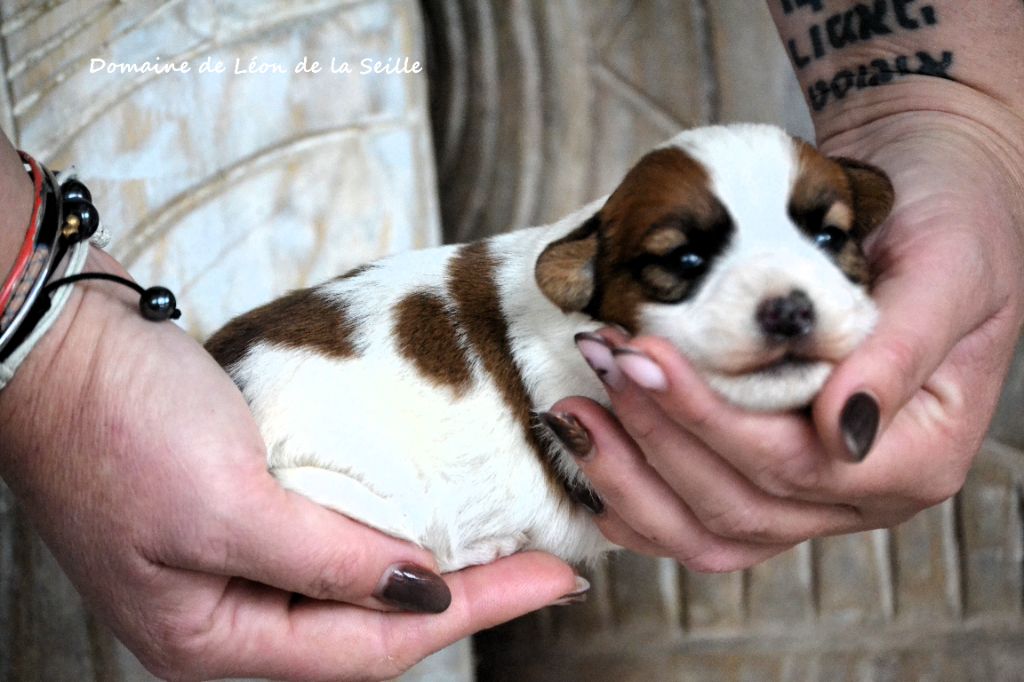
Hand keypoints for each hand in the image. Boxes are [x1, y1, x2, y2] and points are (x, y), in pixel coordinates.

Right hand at [0, 249, 576, 679]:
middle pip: (370, 627)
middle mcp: (227, 615)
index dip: (472, 611)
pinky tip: (431, 513)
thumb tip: (419, 592)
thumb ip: (324, 560)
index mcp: (213, 639)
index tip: (549, 581)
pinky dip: (388, 530)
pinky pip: (333, 540)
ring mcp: (233, 565)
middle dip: (464, 599)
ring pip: (356, 587)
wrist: (58, 345)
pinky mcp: (241, 513)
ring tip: (505, 548)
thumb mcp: (225, 504)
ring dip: (431, 567)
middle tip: (545, 569)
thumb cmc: (117, 425)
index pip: (371, 645)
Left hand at [550, 98, 1023, 570]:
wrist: (921, 196)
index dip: (709, 420)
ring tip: (574, 411)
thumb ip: (901, 351)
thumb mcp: (948, 268)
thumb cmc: (948, 221)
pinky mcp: (766, 477)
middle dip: (657, 437)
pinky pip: (693, 521)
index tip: (644, 357)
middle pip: (740, 506)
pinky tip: (592, 449)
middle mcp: (862, 493)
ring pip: (708, 532)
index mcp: (917, 455)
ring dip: (630, 478)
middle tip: (602, 360)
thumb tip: (842, 429)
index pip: (795, 465)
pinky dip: (635, 497)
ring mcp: (811, 496)